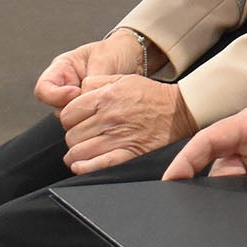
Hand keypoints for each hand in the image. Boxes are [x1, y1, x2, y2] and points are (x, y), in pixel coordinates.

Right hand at [34, 29, 145, 108]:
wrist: (135, 58)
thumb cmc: (116, 52)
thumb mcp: (103, 60)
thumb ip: (92, 80)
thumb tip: (84, 100)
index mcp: (62, 69)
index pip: (43, 89)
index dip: (56, 96)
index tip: (75, 93)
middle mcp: (65, 87)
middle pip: (57, 108)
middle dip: (76, 108)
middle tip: (95, 100)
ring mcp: (76, 101)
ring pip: (71, 119)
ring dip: (87, 114)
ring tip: (106, 101)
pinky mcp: (90, 112)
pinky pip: (86, 122)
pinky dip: (97, 118)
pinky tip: (110, 109)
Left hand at [56, 75, 195, 173]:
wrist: (179, 109)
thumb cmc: (151, 95)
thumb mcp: (122, 78)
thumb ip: (95, 82)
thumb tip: (76, 93)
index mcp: (105, 98)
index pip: (67, 114)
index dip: (69, 119)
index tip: (77, 122)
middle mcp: (108, 117)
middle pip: (71, 135)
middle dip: (74, 137)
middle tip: (84, 136)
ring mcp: (118, 137)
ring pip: (79, 152)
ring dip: (77, 155)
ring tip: (82, 152)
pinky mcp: (129, 153)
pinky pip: (98, 165)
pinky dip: (85, 168)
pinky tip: (81, 166)